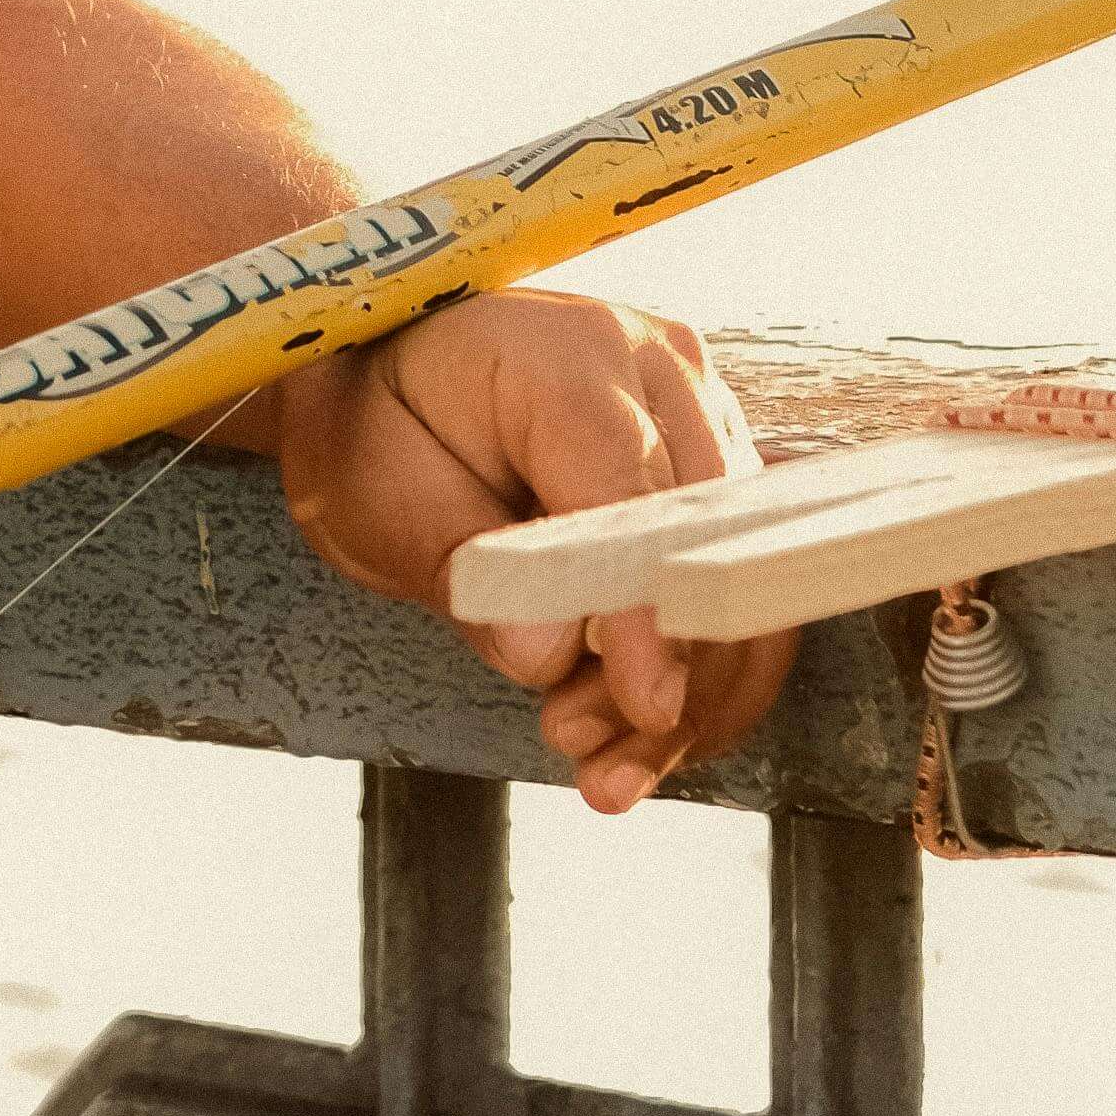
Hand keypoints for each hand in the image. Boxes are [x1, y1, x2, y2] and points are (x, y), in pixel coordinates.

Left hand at [274, 292, 795, 813]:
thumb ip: (457, 565)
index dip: (645, 609)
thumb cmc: (379, 430)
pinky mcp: (715, 465)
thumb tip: (547, 654)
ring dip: (690, 691)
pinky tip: (640, 733)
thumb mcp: (376, 495)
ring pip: (737, 574)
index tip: (645, 703)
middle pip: (703, 543)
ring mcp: (701, 411)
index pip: (628, 489)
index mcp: (565, 352)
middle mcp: (659, 367)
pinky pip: (738, 580)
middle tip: (582, 745)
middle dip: (662, 670)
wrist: (393, 385)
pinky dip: (703, 672)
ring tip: (604, 763)